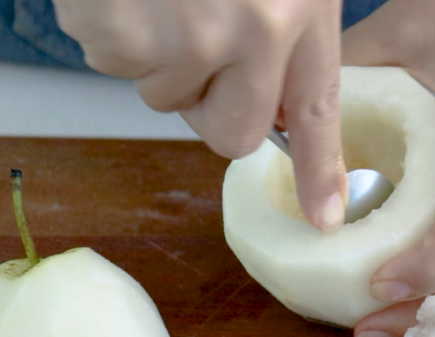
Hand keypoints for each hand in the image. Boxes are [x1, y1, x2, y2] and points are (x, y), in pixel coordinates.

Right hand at [52, 0, 348, 229]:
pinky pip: (110, 60)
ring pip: (161, 96)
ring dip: (160, 56)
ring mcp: (175, 33)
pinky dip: (116, 30)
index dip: (321, 171)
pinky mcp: (112, 25)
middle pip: (226, 132)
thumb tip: (275, 121)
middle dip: (216, 103)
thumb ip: (289, 41)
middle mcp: (244, 33)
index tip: (323, 217)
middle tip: (207, 40)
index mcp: (297, 12)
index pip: (315, 113)